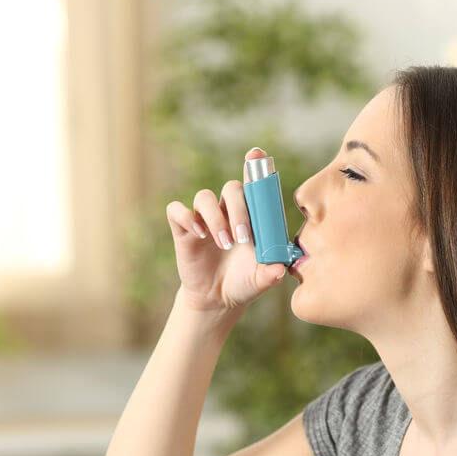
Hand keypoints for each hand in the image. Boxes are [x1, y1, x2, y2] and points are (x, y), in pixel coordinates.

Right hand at [165, 147, 287, 312]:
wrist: (217, 300)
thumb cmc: (244, 283)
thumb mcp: (260, 280)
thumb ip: (271, 273)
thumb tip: (279, 270)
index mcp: (251, 215)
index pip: (253, 184)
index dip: (254, 166)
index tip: (256, 155)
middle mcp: (227, 211)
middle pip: (232, 188)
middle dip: (238, 210)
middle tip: (242, 238)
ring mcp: (204, 218)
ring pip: (204, 197)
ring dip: (215, 218)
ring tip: (223, 243)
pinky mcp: (183, 229)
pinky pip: (177, 210)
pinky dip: (186, 218)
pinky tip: (197, 234)